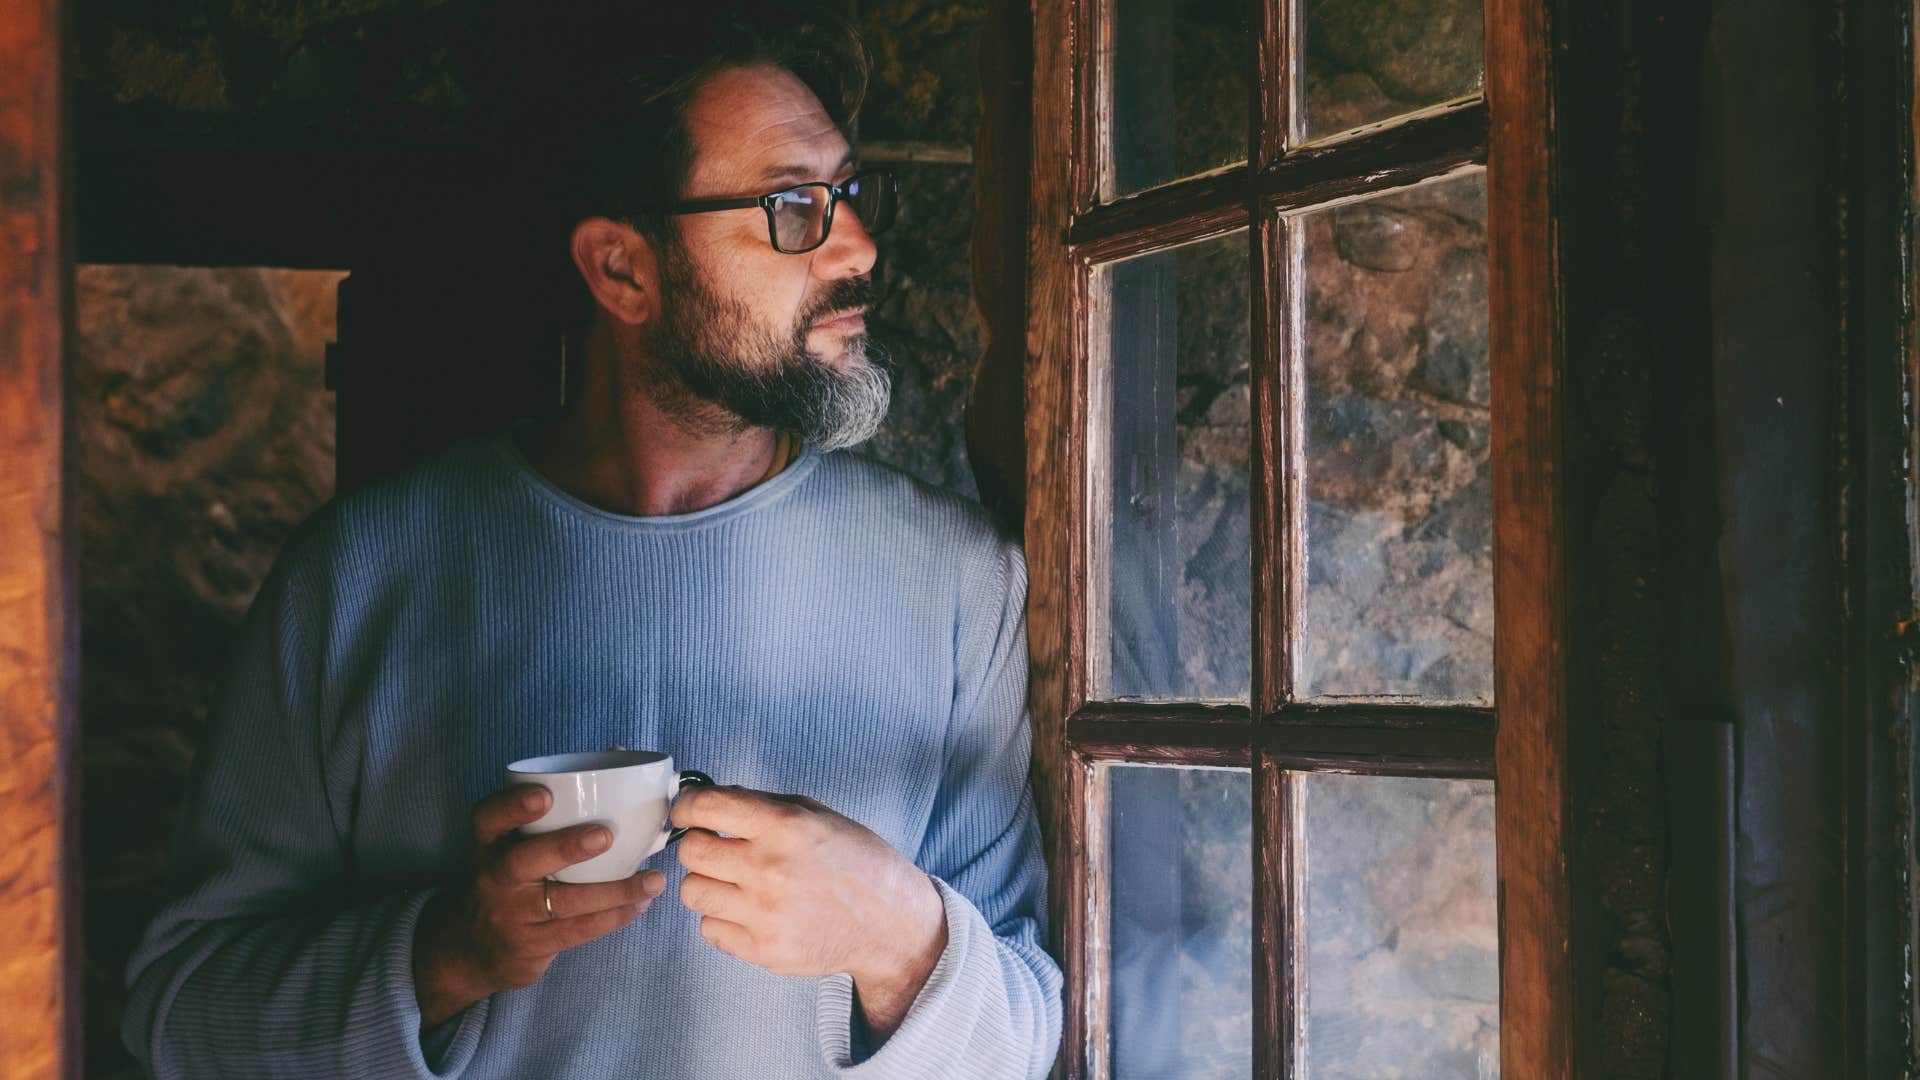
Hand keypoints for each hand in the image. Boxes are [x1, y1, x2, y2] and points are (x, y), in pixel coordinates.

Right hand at [412, 784, 667, 1026]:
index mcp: (490, 842)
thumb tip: (618, 752)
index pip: (488, 819)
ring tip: (652, 879)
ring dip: (613, 891)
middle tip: (605, 834)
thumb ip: (557, 804)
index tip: (545, 795)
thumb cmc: (515, 874)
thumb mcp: (515, 841)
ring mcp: (512, 914)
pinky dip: (614, 916)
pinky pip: (578, 931)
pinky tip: (641, 902)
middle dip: (564, 847)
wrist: (476, 944)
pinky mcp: (533, 945)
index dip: (512, 806)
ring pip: (562, 903)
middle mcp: (495, 877)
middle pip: (521, 862)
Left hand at [672, 786, 946, 1037]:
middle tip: (717, 849)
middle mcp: (770, 868)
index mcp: (785, 826)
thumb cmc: (855, 861)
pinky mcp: (763, 950)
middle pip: (690, 852)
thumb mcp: (817, 815)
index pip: (705, 807)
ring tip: (736, 883)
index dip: (688, 807)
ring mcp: (764, 914)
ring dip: (709, 883)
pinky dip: (723, 918)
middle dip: (699, 845)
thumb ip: (763, 806)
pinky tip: (749, 911)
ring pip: (692, 892)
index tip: (689, 812)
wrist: (889, 922)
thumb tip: (708, 802)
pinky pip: (709, 929)